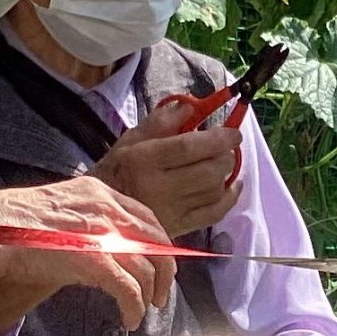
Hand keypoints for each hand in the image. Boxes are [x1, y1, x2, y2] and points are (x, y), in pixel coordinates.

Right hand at [0, 175, 174, 335]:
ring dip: (149, 294)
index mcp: (100, 193)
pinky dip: (134, 306)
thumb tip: (103, 249)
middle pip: (156, 240)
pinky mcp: (93, 260)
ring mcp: (102, 234)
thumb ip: (87, 223)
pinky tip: (130, 318)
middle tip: (161, 292)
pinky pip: (127, 288)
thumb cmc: (15, 225)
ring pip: (146, 267)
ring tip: (143, 310)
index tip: (161, 261)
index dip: (159, 242)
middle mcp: (107, 209)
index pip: (147, 216)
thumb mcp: (61, 211)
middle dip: (164, 270)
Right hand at [92, 104, 242, 236]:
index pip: (189, 147)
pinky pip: (213, 214)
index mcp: (144, 160)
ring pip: (213, 191)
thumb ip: (162, 121)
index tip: (234, 132)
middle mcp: (159, 187)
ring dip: (226, 174)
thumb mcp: (132, 139)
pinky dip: (229, 199)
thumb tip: (191, 107)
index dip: (218, 138)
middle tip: (227, 147)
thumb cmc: (117, 170)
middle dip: (225, 156)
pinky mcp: (178, 228)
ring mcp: (170, 211)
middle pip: (207, 171)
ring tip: (222, 162)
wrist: (102, 214)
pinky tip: (233, 185)